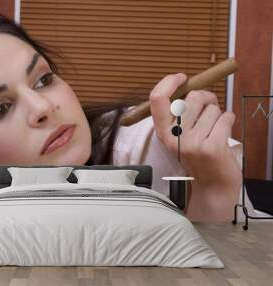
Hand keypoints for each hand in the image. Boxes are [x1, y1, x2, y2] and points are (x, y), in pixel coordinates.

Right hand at [149, 73, 241, 220]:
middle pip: (192, 97)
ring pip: (212, 107)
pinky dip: (228, 121)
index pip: (157, 99)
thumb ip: (179, 113)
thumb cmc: (198, 156)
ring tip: (214, 130)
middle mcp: (174, 137)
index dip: (169, 82)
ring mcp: (192, 144)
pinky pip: (226, 117)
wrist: (212, 186)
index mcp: (162, 132)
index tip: (182, 77)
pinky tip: (222, 135)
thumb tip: (190, 86)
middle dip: (206, 98)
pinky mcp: (211, 148)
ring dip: (218, 114)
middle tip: (208, 109)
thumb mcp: (179, 136)